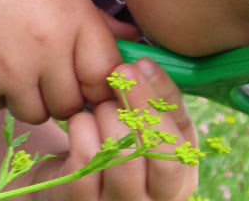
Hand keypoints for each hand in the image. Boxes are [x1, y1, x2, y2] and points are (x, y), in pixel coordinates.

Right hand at [0, 0, 137, 123]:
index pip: (107, 75)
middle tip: (52, 71)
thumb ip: (93, 18)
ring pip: (39, 113)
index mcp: (72, 19)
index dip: (102, 81)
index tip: (93, 77)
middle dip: (68, 94)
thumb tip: (132, 42)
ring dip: (34, 98)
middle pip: (74, 103)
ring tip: (19, 64)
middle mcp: (45, 51)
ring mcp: (9, 74)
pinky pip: (1, 107)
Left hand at [31, 60, 198, 200]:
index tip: (143, 64)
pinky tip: (79, 120)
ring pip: (120, 156)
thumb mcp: (148, 127)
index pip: (179, 148)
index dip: (162, 103)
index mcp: (179, 183)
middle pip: (157, 155)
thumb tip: (146, 64)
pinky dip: (82, 127)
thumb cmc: (117, 145)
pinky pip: (86, 158)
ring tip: (100, 103)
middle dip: (139, 105)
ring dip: (108, 117)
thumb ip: (157, 100)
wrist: (69, 180)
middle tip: (121, 72)